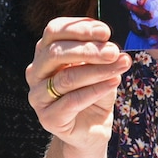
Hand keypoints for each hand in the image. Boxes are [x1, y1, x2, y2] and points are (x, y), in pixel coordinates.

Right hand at [25, 17, 131, 152]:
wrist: (91, 129)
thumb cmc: (94, 91)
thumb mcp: (100, 66)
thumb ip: (102, 54)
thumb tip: (113, 47)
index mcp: (45, 52)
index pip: (54, 31)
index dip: (79, 28)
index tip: (105, 32)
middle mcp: (36, 72)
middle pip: (56, 53)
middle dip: (88, 49)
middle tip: (114, 51)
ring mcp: (38, 96)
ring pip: (66, 78)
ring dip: (98, 70)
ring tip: (121, 65)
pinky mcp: (48, 118)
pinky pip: (72, 101)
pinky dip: (96, 89)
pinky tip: (114, 82)